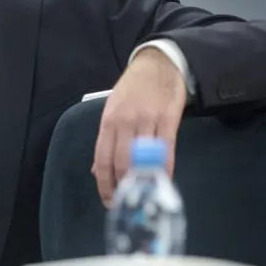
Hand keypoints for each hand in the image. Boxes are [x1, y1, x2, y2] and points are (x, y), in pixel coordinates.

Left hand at [91, 47, 186, 206]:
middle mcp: (124, 122)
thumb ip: (107, 140)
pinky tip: (163, 180)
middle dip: (123, 187)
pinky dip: (164, 169)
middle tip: (127, 202)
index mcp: (108, 121)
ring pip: (141, 158)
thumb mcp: (113, 110)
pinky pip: (165, 150)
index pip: (102, 159)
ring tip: (143, 195)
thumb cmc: (133, 90)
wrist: (157, 63)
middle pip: (121, 162)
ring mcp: (146, 120)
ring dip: (142, 181)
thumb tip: (98, 171)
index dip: (105, 183)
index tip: (109, 200)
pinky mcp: (167, 119)